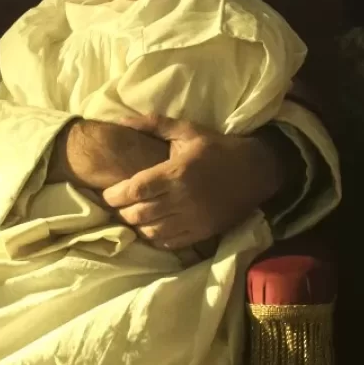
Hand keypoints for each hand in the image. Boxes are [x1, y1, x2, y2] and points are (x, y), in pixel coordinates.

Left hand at [101, 113, 283, 249]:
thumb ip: (153, 125)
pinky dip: (155, 238)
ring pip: (152, 232)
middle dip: (122, 212)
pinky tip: (151, 228)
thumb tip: (120, 121)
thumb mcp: (187, 130)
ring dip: (136, 227)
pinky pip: (171, 243)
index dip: (115, 195)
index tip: (106, 194)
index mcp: (177, 172)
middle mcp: (183, 198)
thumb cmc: (217, 148)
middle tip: (117, 206)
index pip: (135, 189)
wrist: (257, 170)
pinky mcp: (203, 232)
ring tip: (132, 217)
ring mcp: (194, 218)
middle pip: (139, 214)